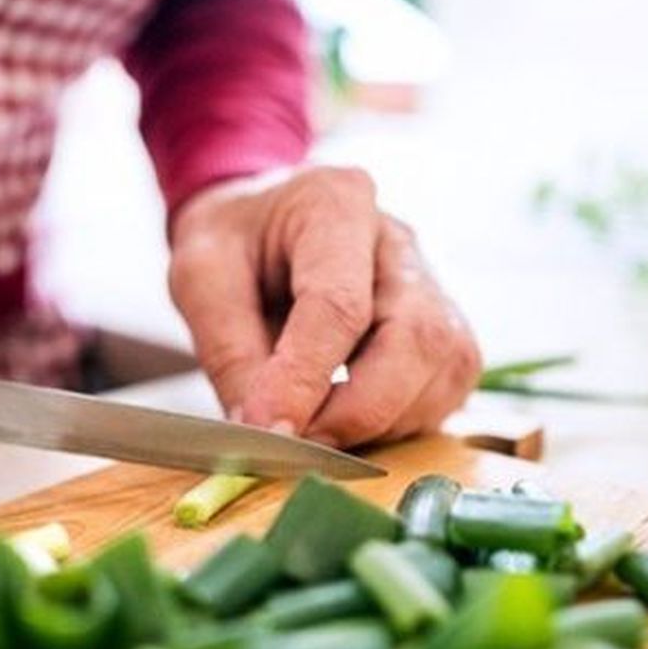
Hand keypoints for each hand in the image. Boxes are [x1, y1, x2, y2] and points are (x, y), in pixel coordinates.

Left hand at [168, 166, 480, 447]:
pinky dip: (397, 423)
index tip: (268, 430)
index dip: (305, 378)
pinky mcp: (446, 334)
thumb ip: (229, 352)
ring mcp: (435, 287)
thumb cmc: (233, 245)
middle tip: (297, 443)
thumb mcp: (201, 279)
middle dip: (359, 410)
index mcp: (336, 205)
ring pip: (441, 372)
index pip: (339, 304)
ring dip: (380, 422)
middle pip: (415, 338)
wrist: (262, 227)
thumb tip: (263, 431)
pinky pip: (444, 392)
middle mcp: (400, 243)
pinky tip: (347, 419)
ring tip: (315, 427)